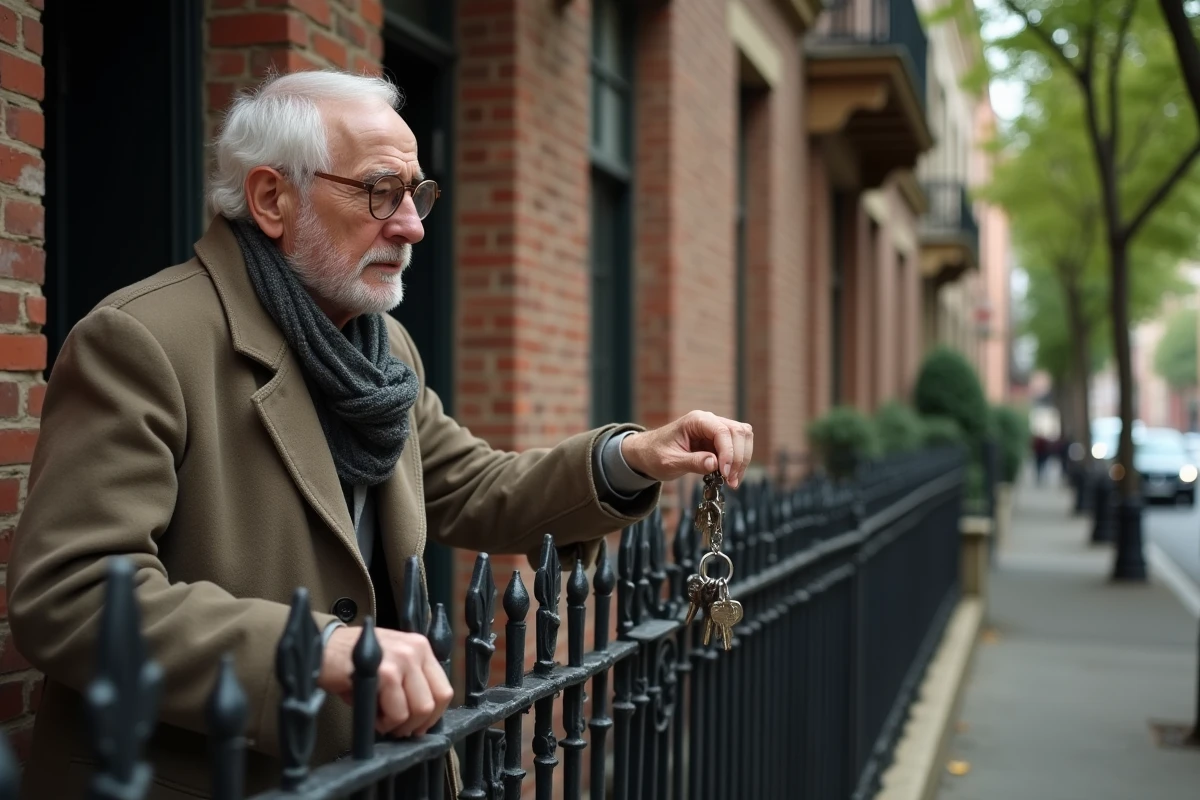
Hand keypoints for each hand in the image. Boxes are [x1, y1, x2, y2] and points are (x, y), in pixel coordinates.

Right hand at [319, 626, 453, 737]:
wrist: (322, 649)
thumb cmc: (352, 662)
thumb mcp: (390, 667)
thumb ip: (410, 685)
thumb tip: (422, 719)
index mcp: (421, 648)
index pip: (443, 690)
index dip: (432, 716)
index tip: (416, 726)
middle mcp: (415, 650)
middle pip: (433, 702)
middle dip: (415, 724)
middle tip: (395, 728)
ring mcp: (401, 659)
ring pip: (418, 709)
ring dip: (398, 724)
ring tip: (380, 719)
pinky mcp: (385, 671)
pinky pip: (397, 712)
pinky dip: (384, 723)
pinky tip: (371, 715)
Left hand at [621, 410, 753, 487]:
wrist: (646, 454)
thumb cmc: (655, 454)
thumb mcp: (670, 462)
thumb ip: (692, 462)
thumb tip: (714, 464)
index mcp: (695, 421)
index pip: (722, 431)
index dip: (728, 452)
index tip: (724, 473)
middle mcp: (708, 421)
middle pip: (738, 432)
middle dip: (738, 457)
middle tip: (730, 480)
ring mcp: (715, 430)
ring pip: (742, 438)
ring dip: (741, 459)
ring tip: (732, 481)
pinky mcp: (717, 441)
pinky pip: (736, 447)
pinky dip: (737, 462)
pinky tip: (729, 477)